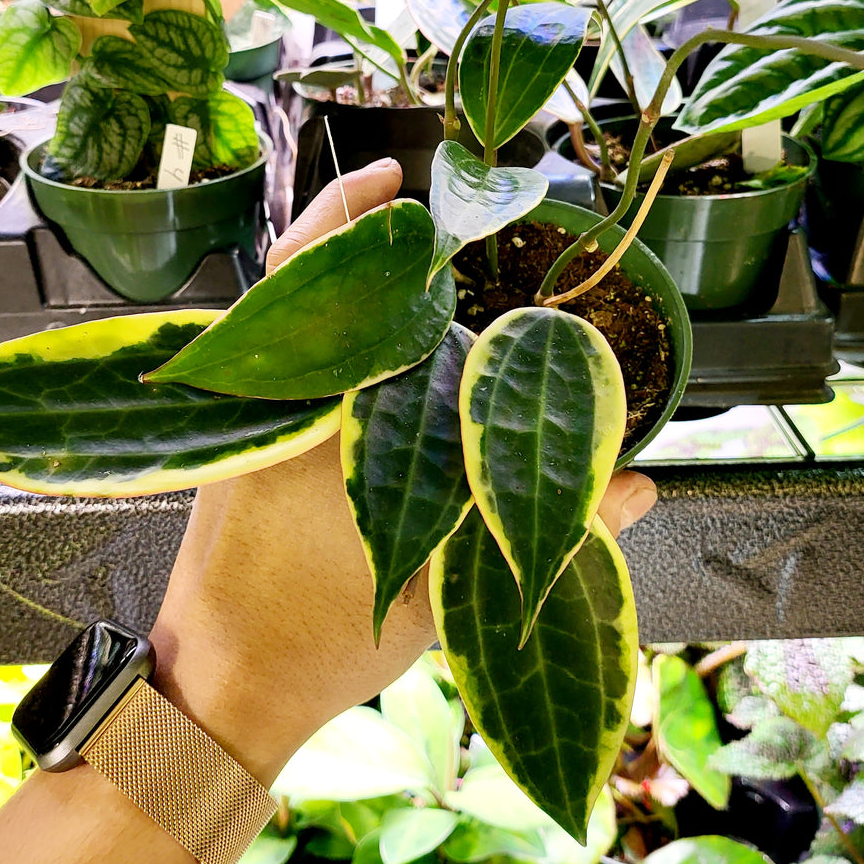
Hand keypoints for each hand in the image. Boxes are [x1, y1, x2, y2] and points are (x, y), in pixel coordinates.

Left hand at [150, 160, 656, 786]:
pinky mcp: (243, 446)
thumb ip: (547, 530)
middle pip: (305, 285)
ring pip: (292, 323)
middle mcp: (274, 400)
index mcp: (313, 414)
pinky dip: (329, 338)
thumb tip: (636, 485)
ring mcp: (252, 422)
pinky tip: (379, 344)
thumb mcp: (446, 590)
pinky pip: (285, 365)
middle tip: (440, 218)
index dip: (352, 216)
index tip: (395, 178)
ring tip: (414, 260)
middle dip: (366, 242)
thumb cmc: (321, 640)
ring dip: (346, 284)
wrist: (226, 686)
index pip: (317, 279)